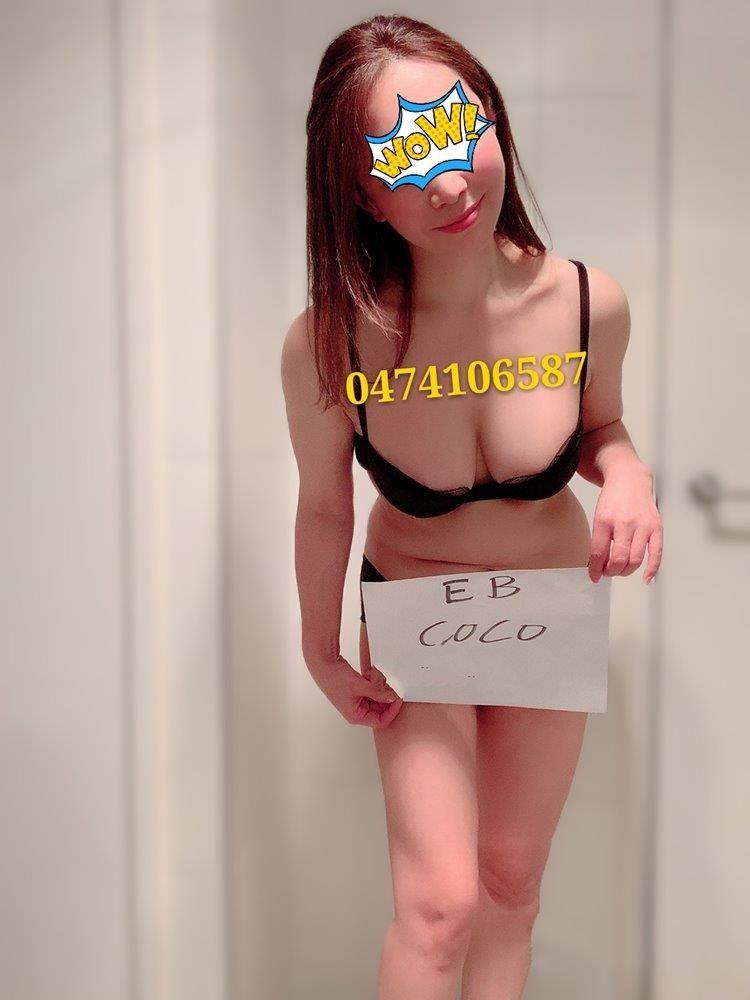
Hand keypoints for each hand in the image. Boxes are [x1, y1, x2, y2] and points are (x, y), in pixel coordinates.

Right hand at [309, 654, 402, 727]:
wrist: (324, 664)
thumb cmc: (335, 679)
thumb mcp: (359, 686)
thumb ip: (378, 693)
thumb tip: (393, 698)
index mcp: (357, 716)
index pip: (381, 721)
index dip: (392, 710)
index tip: (398, 698)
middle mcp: (358, 711)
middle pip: (381, 707)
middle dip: (384, 693)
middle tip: (384, 681)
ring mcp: (359, 700)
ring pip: (378, 696)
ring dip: (378, 684)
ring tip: (371, 674)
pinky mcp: (359, 691)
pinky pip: (374, 688)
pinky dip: (374, 681)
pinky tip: (368, 673)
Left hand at [588, 465, 662, 583]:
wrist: (630, 478)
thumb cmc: (613, 499)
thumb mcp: (599, 517)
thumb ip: (599, 540)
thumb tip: (599, 566)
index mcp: (605, 520)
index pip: (599, 553)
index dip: (595, 570)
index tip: (594, 576)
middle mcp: (624, 523)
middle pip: (619, 559)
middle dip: (611, 572)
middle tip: (608, 572)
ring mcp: (642, 525)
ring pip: (635, 560)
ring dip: (626, 571)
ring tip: (621, 570)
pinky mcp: (656, 527)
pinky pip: (656, 553)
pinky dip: (652, 569)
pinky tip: (646, 579)